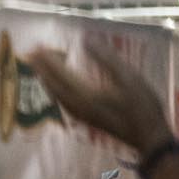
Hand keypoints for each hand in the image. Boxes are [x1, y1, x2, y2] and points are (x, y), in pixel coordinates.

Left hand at [27, 37, 172, 155]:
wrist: (147, 136)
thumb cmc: (142, 106)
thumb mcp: (129, 77)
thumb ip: (107, 59)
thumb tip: (87, 41)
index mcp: (85, 95)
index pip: (60, 73)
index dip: (47, 59)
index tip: (36, 46)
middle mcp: (76, 105)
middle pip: (52, 83)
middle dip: (41, 67)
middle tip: (31, 52)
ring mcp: (79, 114)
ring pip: (54, 93)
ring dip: (45, 77)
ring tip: (38, 64)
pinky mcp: (84, 118)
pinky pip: (61, 101)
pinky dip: (53, 89)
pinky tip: (54, 85)